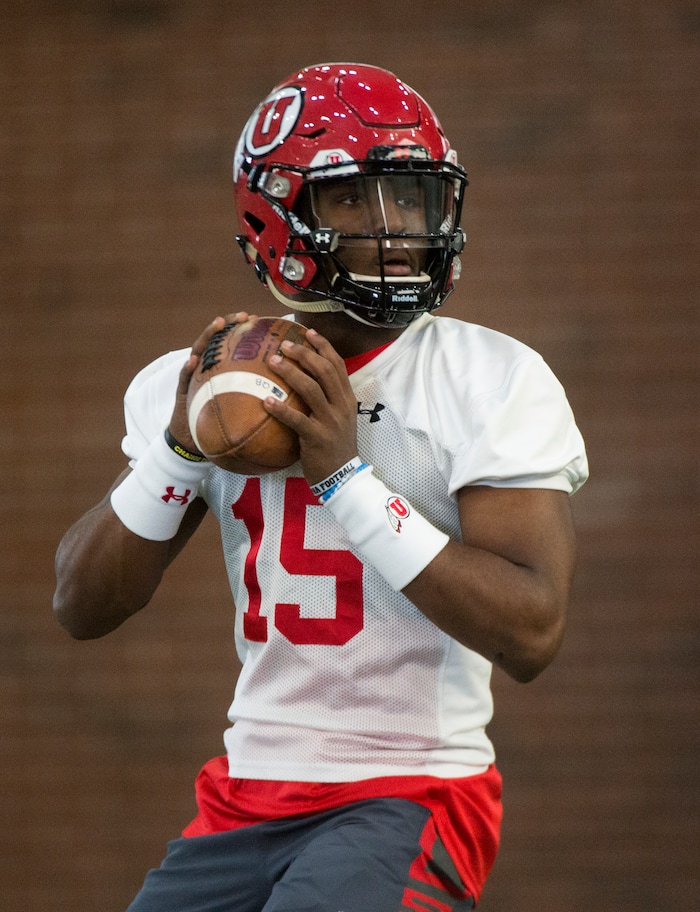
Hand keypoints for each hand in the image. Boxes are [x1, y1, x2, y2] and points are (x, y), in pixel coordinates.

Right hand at [168, 312, 253, 453]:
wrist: (194, 442)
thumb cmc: (221, 425)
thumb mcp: (241, 410)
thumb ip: (254, 398)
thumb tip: (286, 397)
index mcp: (221, 370)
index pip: (231, 345)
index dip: (243, 330)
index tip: (257, 319)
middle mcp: (207, 368)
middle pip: (216, 340)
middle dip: (229, 324)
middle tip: (243, 315)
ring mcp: (193, 377)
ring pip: (198, 351)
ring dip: (208, 336)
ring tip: (218, 323)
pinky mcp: (182, 391)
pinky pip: (183, 379)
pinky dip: (187, 369)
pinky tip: (191, 362)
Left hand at [264, 328, 358, 485]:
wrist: (343, 475)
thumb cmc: (335, 445)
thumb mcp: (339, 417)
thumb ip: (327, 398)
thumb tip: (306, 378)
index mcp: (347, 398)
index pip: (337, 365)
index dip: (323, 346)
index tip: (308, 332)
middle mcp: (341, 406)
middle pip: (324, 371)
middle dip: (304, 354)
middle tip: (284, 344)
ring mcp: (330, 421)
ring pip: (311, 389)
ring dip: (290, 373)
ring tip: (272, 361)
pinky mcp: (317, 438)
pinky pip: (297, 420)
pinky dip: (281, 409)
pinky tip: (266, 401)